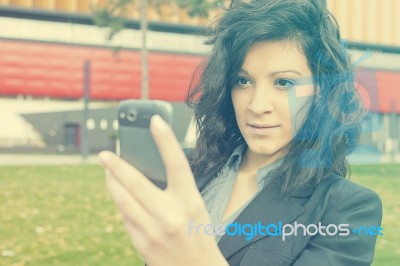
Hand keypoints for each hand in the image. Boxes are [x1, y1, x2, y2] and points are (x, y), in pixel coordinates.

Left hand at [98, 115, 227, 265]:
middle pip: (137, 182)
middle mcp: (171, 215)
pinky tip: (120, 198)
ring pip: (123, 200)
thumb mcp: (195, 208)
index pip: (177, 164)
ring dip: (112, 183)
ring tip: (107, 171)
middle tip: (105, 154)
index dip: (166, 139)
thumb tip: (145, 172)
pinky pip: (124, 218)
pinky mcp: (141, 244)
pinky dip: (121, 204)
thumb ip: (175, 190)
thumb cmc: (198, 235)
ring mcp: (153, 231)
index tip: (155, 120)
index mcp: (190, 201)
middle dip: (117, 165)